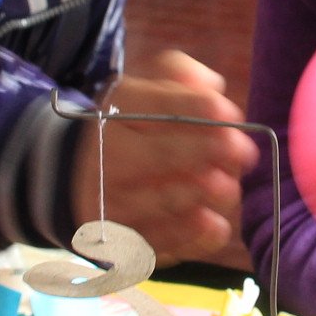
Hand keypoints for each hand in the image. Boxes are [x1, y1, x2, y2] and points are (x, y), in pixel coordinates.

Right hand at [78, 51, 257, 261]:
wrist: (71, 176)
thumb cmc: (129, 129)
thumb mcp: (144, 92)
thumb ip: (179, 76)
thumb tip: (213, 85)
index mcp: (117, 112)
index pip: (161, 106)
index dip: (200, 109)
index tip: (231, 115)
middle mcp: (109, 156)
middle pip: (164, 155)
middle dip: (210, 152)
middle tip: (244, 152)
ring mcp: (114, 201)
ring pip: (164, 201)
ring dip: (203, 194)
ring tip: (228, 188)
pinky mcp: (122, 238)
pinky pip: (161, 239)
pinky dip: (192, 235)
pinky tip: (215, 225)